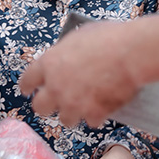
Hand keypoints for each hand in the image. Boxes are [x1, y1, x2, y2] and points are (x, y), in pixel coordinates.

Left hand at [21, 21, 138, 126]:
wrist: (131, 53)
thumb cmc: (108, 38)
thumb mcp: (78, 36)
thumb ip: (66, 50)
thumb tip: (68, 54)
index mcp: (49, 64)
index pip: (27, 80)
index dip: (27, 86)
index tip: (28, 91)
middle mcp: (56, 87)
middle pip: (40, 107)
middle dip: (46, 107)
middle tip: (54, 104)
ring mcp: (74, 103)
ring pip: (65, 120)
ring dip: (73, 114)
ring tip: (82, 107)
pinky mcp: (93, 113)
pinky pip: (91, 122)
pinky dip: (97, 116)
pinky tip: (103, 108)